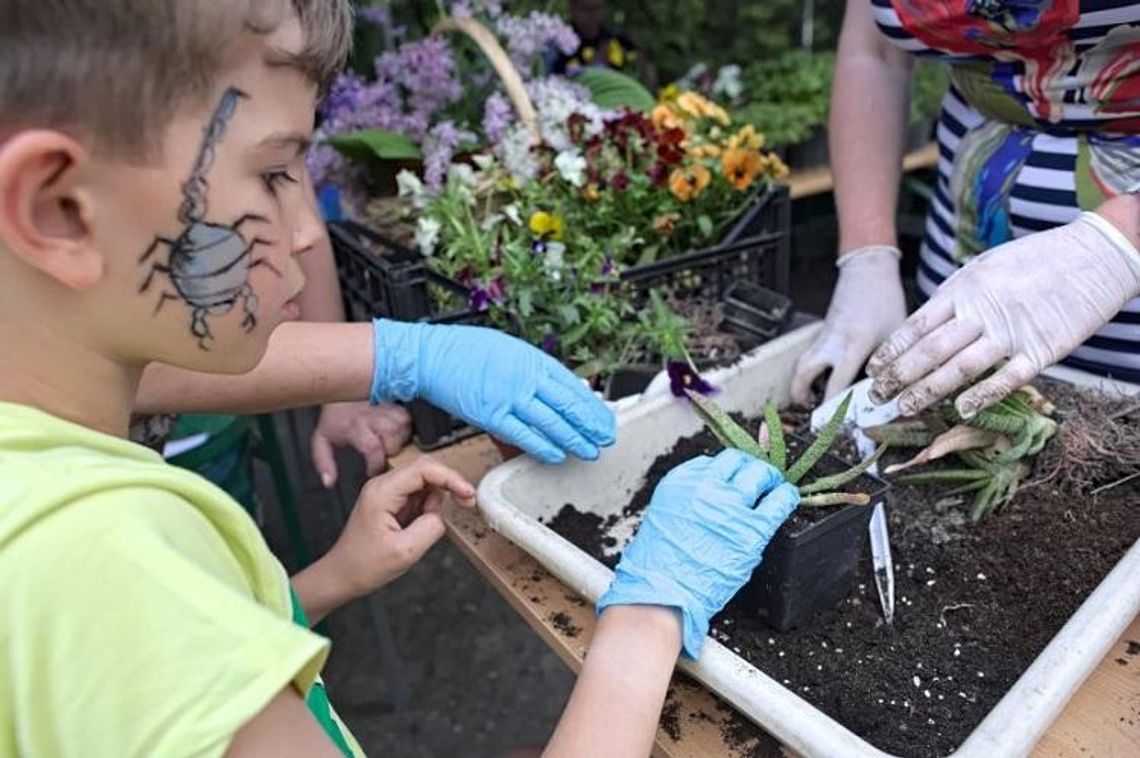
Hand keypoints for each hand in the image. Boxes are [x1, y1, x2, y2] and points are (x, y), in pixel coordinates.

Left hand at [310, 401, 411, 486]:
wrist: (340, 385)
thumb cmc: (335, 415)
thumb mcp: (322, 439)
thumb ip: (324, 462)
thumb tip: (328, 481)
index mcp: (356, 427)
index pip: (374, 449)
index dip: (376, 464)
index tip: (372, 469)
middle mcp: (373, 416)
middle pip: (393, 441)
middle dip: (389, 451)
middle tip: (381, 452)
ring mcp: (387, 408)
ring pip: (403, 430)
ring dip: (398, 439)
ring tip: (389, 441)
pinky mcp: (397, 402)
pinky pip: (409, 418)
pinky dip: (405, 427)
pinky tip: (396, 430)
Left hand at [325, 457, 475, 595]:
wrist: (341, 576)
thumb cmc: (363, 565)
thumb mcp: (404, 551)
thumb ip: (430, 528)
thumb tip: (442, 515)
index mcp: (382, 492)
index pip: (424, 469)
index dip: (451, 479)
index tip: (467, 494)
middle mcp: (382, 486)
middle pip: (425, 469)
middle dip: (448, 483)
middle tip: (465, 502)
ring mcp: (386, 492)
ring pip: (423, 481)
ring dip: (438, 497)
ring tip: (432, 523)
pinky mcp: (390, 502)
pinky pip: (417, 494)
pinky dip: (429, 505)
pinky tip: (425, 522)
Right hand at [370, 319, 614, 463]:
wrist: (431, 355)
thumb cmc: (466, 351)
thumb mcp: (509, 349)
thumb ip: (535, 369)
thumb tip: (562, 386)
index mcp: (532, 359)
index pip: (572, 386)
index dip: (591, 406)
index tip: (604, 418)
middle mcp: (525, 377)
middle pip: (567, 405)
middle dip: (590, 425)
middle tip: (605, 438)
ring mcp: (509, 397)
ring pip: (551, 422)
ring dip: (573, 440)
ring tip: (589, 451)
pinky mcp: (491, 415)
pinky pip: (524, 435)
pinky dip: (543, 447)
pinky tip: (557, 455)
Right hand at [597, 449, 798, 658]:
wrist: (663, 593)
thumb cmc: (658, 566)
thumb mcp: (663, 517)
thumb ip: (687, 500)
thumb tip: (712, 496)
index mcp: (680, 483)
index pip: (711, 462)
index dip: (726, 470)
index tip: (733, 476)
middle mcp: (705, 487)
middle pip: (736, 461)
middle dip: (748, 467)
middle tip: (756, 477)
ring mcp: (730, 506)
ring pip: (760, 474)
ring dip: (768, 477)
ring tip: (773, 485)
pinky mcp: (752, 529)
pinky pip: (779, 502)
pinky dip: (787, 496)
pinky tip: (788, 497)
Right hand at [791, 246, 906, 404]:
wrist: (867, 272)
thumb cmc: (885, 302)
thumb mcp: (896, 335)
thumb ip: (892, 364)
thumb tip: (895, 393)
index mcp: (853, 345)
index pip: (836, 385)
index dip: (835, 408)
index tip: (838, 425)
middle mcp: (832, 343)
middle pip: (803, 374)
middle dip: (801, 396)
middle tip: (812, 412)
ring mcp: (823, 337)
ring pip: (801, 364)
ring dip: (801, 383)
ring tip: (812, 398)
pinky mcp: (822, 332)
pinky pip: (810, 356)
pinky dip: (811, 370)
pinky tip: (824, 378)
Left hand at [868, 212, 1139, 417]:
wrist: (1097, 253)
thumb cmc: (1036, 260)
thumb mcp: (986, 267)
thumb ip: (955, 296)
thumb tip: (924, 324)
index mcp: (965, 288)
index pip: (917, 326)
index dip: (892, 351)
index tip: (874, 371)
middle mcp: (983, 310)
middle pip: (930, 350)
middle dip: (899, 376)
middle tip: (878, 397)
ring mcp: (1012, 331)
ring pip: (960, 368)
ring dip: (928, 391)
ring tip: (904, 408)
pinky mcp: (1043, 349)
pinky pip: (1007, 378)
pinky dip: (982, 395)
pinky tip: (960, 409)